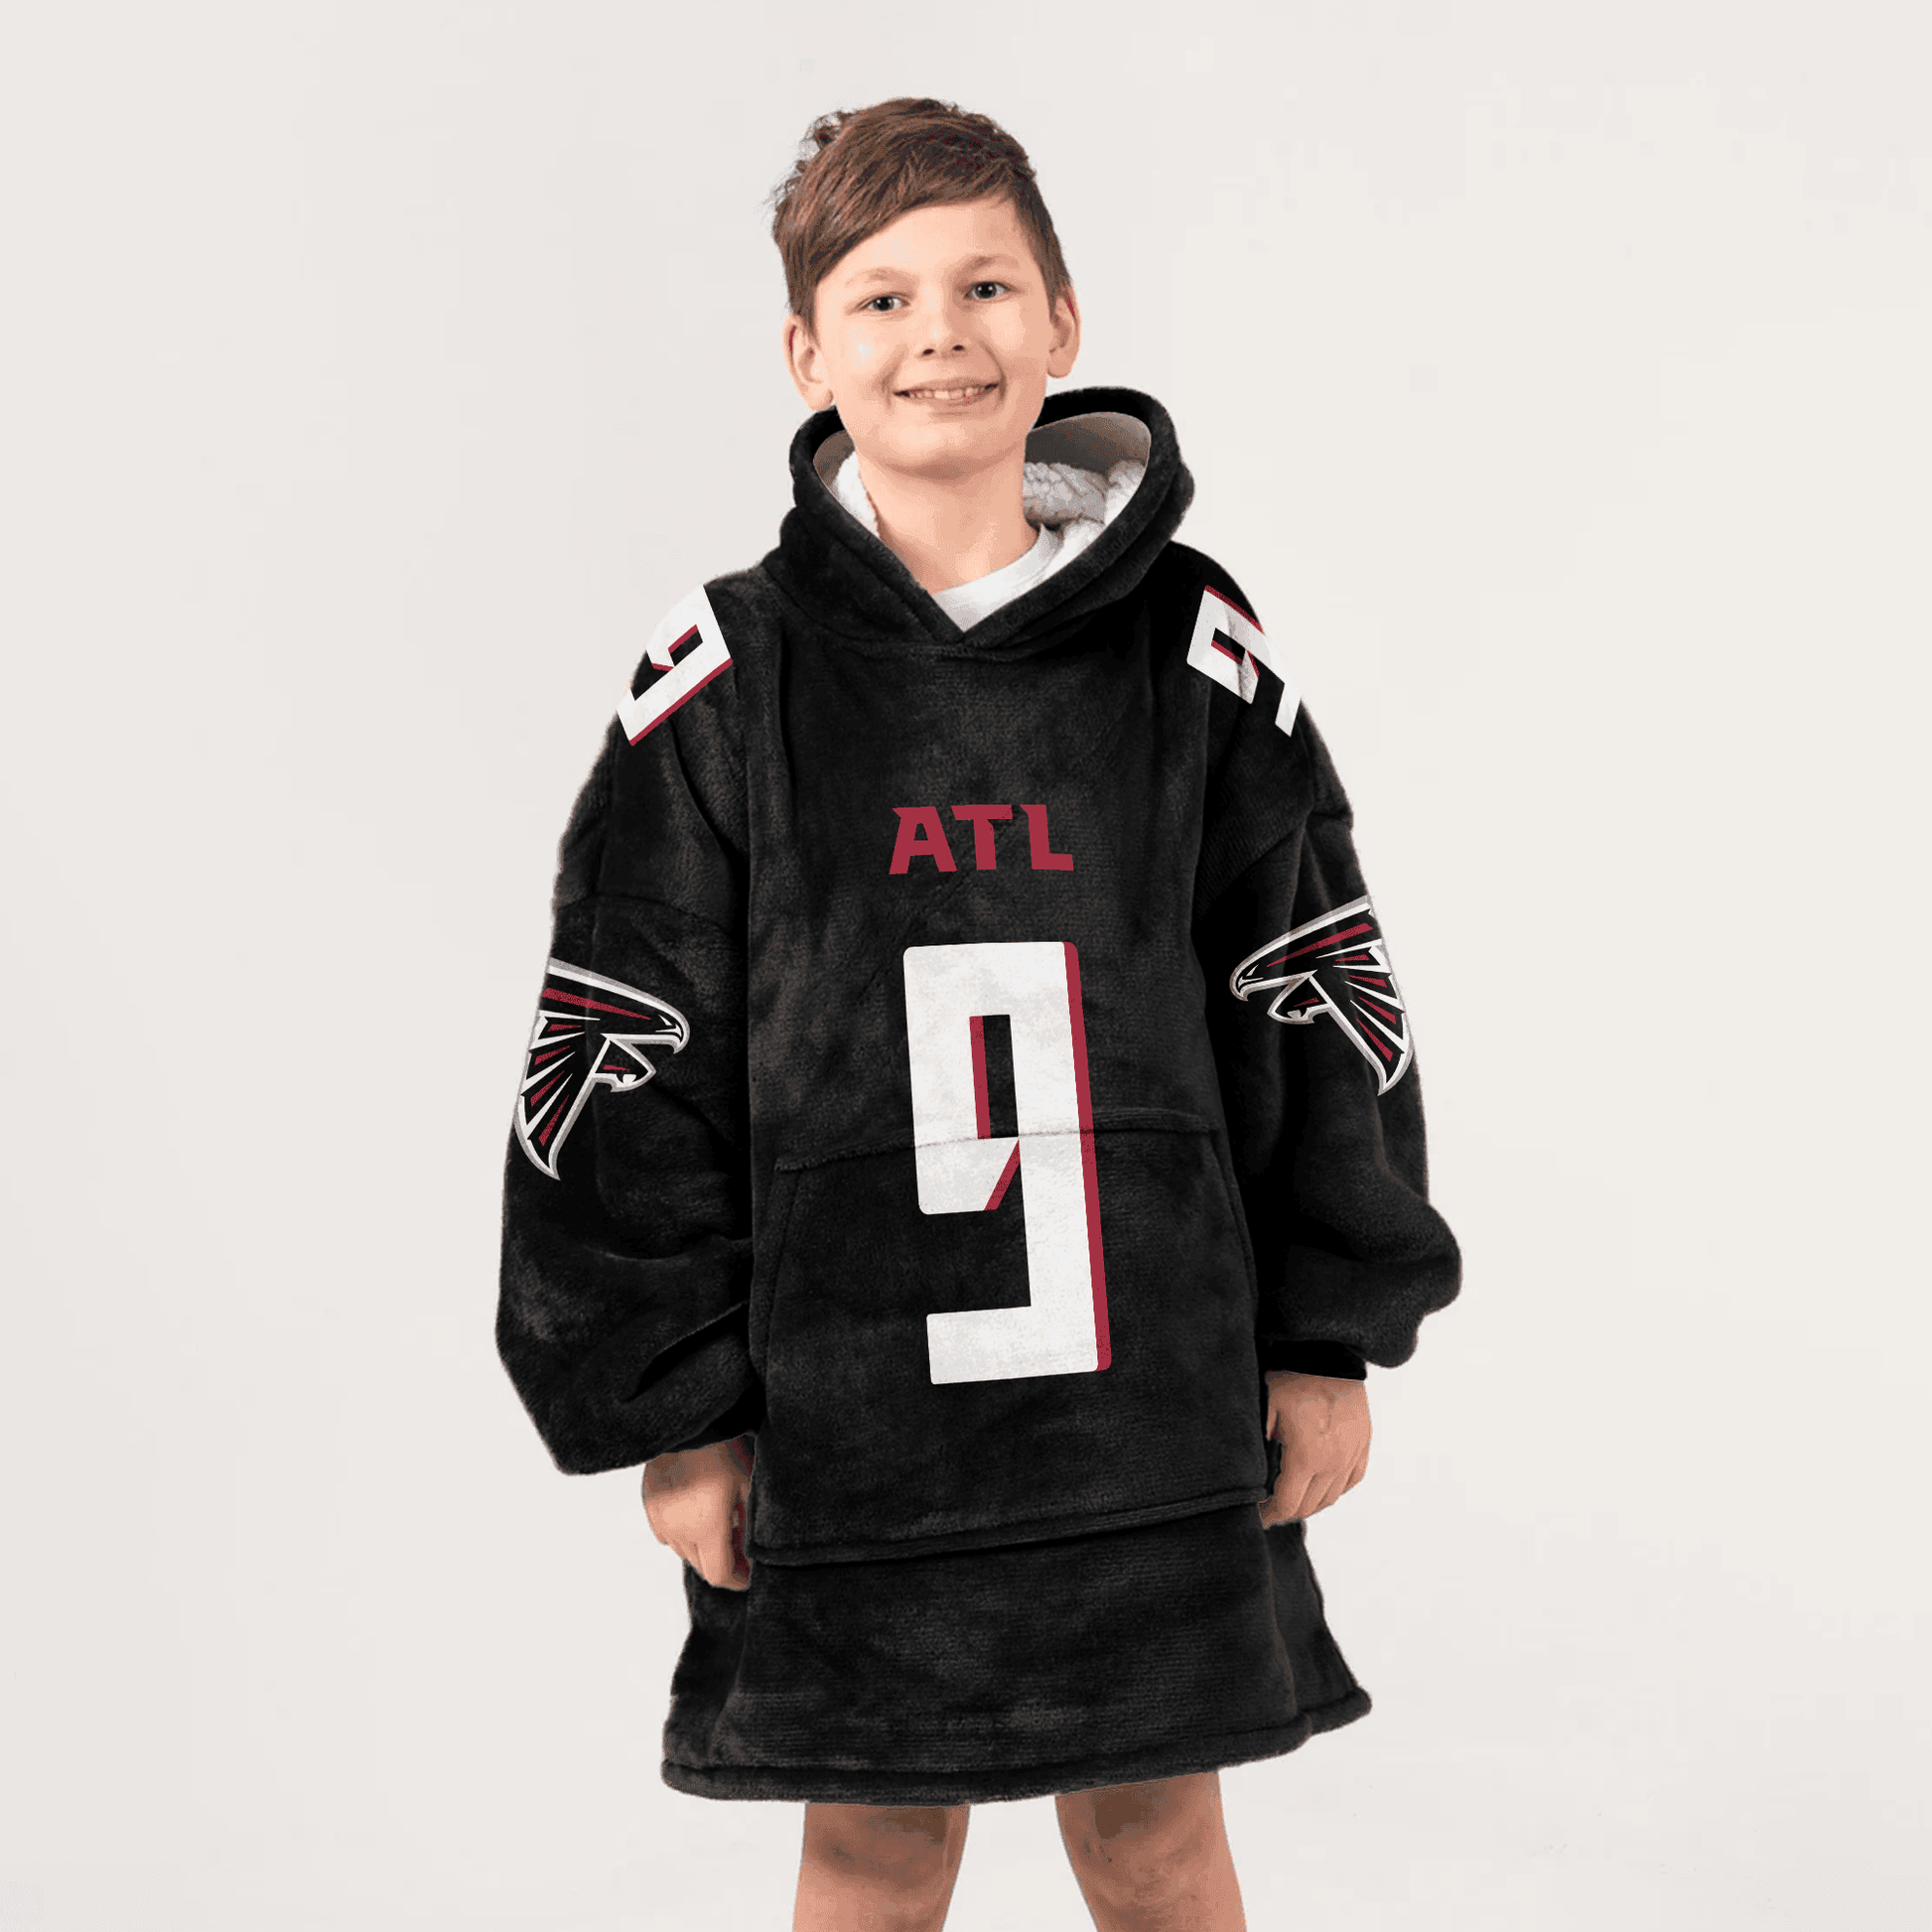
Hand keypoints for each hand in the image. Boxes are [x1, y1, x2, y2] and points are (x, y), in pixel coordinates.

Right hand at [642, 1435, 754, 1589]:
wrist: (687, 1423)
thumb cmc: (723, 1449)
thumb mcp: (747, 1487)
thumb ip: (749, 1526)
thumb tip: (753, 1554)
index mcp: (706, 1529)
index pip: (719, 1576)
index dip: (738, 1580)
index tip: (751, 1574)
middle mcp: (679, 1531)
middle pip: (701, 1566)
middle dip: (723, 1563)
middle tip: (742, 1550)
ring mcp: (661, 1519)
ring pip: (683, 1550)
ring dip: (702, 1547)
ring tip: (722, 1525)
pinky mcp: (650, 1505)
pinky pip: (667, 1532)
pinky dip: (683, 1532)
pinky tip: (697, 1513)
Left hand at [1258, 1370, 1369, 1524]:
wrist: (1328, 1355)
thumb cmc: (1292, 1379)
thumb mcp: (1266, 1411)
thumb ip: (1261, 1446)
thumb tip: (1253, 1473)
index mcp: (1306, 1458)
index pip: (1288, 1505)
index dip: (1270, 1515)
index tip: (1258, 1517)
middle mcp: (1333, 1463)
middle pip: (1309, 1506)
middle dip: (1287, 1511)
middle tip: (1270, 1507)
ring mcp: (1351, 1455)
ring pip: (1331, 1497)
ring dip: (1310, 1502)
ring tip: (1293, 1497)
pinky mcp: (1363, 1444)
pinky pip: (1351, 1480)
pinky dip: (1335, 1488)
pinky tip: (1321, 1485)